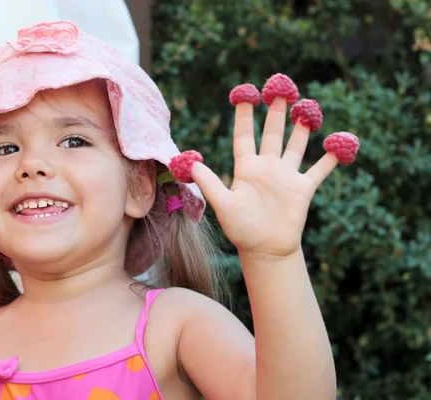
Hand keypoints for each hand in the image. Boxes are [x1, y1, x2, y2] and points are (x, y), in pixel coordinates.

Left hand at [192, 98, 339, 257]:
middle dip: (276, 111)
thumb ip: (210, 183)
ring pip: (295, 144)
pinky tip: (339, 141)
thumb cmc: (241, 230)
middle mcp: (267, 167)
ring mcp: (286, 176)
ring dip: (301, 126)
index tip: (244, 93)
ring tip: (305, 105)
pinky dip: (331, 156)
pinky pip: (320, 168)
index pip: (244, 135)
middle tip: (280, 87)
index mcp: (246, 168)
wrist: (265, 250)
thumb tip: (191, 163)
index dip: (244, 115)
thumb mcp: (223, 205)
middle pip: (272, 133)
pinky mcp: (303, 188)